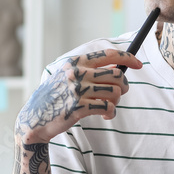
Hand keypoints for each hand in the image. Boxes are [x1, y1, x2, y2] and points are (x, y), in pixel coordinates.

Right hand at [16, 49, 140, 143]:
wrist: (34, 119)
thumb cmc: (55, 98)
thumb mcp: (66, 77)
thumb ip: (88, 71)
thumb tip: (117, 68)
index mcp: (75, 63)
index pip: (108, 54)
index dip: (127, 57)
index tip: (139, 64)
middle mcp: (76, 74)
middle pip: (116, 74)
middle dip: (123, 86)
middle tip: (119, 94)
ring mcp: (77, 90)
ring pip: (115, 92)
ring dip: (117, 102)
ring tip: (109, 107)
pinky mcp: (78, 108)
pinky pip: (107, 107)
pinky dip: (111, 113)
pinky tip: (105, 116)